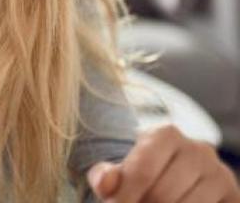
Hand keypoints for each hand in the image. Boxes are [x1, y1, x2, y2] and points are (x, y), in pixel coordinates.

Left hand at [87, 125, 239, 201]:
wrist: (174, 175)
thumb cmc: (142, 174)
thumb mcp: (120, 171)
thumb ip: (106, 176)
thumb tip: (104, 184)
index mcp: (166, 134)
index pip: (142, 171)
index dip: (124, 197)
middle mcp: (198, 149)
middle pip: (163, 195)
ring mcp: (219, 172)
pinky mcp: (232, 194)